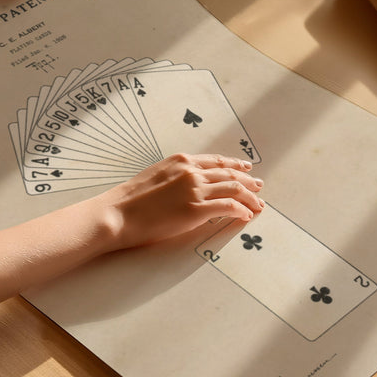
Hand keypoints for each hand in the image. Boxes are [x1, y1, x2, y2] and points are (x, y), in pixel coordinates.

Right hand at [94, 153, 264, 249]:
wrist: (117, 213)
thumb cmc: (128, 200)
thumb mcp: (154, 176)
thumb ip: (174, 177)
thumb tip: (186, 186)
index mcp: (180, 161)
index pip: (216, 161)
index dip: (234, 165)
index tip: (245, 169)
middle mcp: (191, 172)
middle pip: (229, 174)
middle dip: (248, 181)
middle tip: (259, 187)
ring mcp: (195, 190)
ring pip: (234, 189)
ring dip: (250, 198)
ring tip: (258, 204)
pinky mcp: (196, 210)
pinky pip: (229, 208)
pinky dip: (241, 211)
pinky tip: (246, 216)